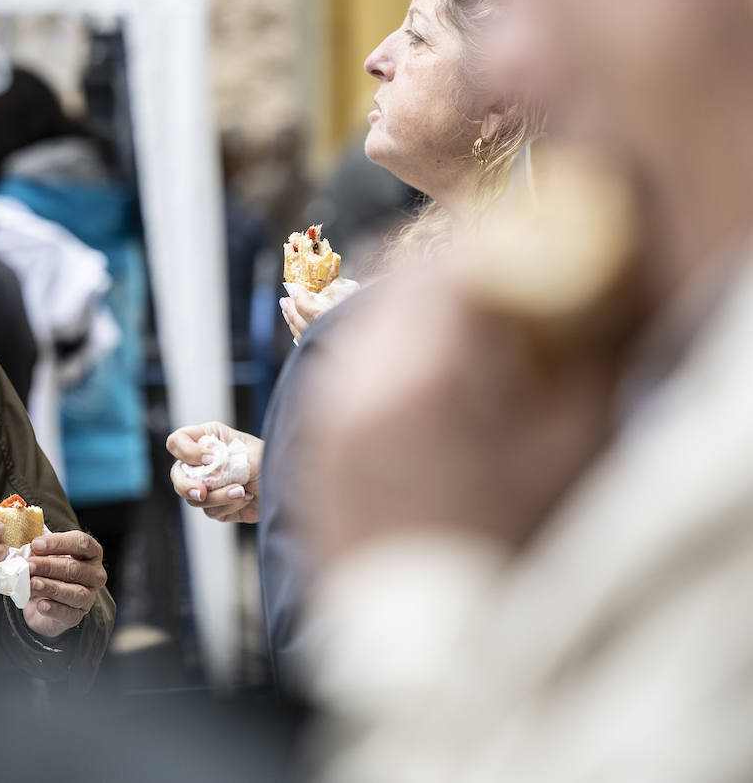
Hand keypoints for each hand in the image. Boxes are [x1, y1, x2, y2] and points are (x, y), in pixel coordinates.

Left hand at [24, 530, 106, 637]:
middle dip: (48, 566)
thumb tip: (26, 543)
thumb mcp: (44, 554)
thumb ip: (39, 547)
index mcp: (90, 552)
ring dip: (50, 587)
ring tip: (31, 584)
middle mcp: (95, 574)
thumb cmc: (47, 571)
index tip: (36, 544)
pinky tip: (41, 604)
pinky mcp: (78, 615)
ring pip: (74, 592)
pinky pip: (68, 612)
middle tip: (27, 565)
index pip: (81, 543)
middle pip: (74, 568)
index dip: (58, 543)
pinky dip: (54, 608)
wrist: (43, 601)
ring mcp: (89, 596)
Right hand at [167, 421, 262, 522]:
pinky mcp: (217, 506)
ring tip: (242, 491)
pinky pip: (211, 511)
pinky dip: (229, 506)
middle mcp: (203, 462)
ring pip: (194, 498)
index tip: (209, 459)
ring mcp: (208, 485)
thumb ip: (221, 460)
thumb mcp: (246, 452)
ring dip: (218, 497)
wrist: (289, 485)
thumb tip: (202, 475)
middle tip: (202, 492)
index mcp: (208, 439)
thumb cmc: (271, 460)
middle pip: (177, 475)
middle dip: (187, 486)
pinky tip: (246, 498)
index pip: (177, 442)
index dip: (186, 452)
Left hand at [295, 264, 617, 567]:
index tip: (534, 252)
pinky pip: (349, 374)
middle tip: (507, 288)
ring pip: (368, 329)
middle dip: (456, 278)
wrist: (436, 647)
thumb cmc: (513, 551)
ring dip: (420, 317)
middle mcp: (355, 385)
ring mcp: (326, 418)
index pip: (449, 265)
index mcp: (420, 374)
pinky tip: (436, 396)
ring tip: (476, 346)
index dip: (498, 247)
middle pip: (400, 290)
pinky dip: (390, 363)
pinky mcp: (315, 450)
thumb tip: (581, 291)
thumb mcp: (569, 447)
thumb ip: (575, 352)